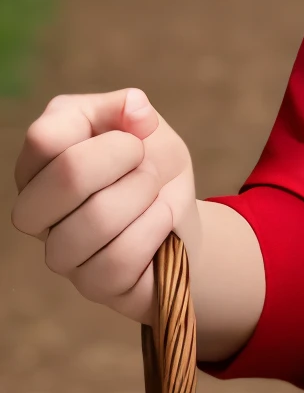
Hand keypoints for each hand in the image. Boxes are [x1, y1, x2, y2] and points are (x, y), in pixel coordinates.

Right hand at [12, 89, 199, 322]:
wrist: (181, 222)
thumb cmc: (149, 169)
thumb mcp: (144, 128)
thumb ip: (127, 108)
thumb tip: (134, 106)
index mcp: (37, 165)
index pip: (45, 137)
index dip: (105, 131)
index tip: (135, 137)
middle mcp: (34, 212)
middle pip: (68, 176)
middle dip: (125, 160)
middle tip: (145, 165)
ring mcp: (59, 253)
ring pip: (97, 219)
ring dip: (143, 196)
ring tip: (154, 194)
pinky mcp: (92, 286)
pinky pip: (120, 257)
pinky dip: (154, 230)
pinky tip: (161, 220)